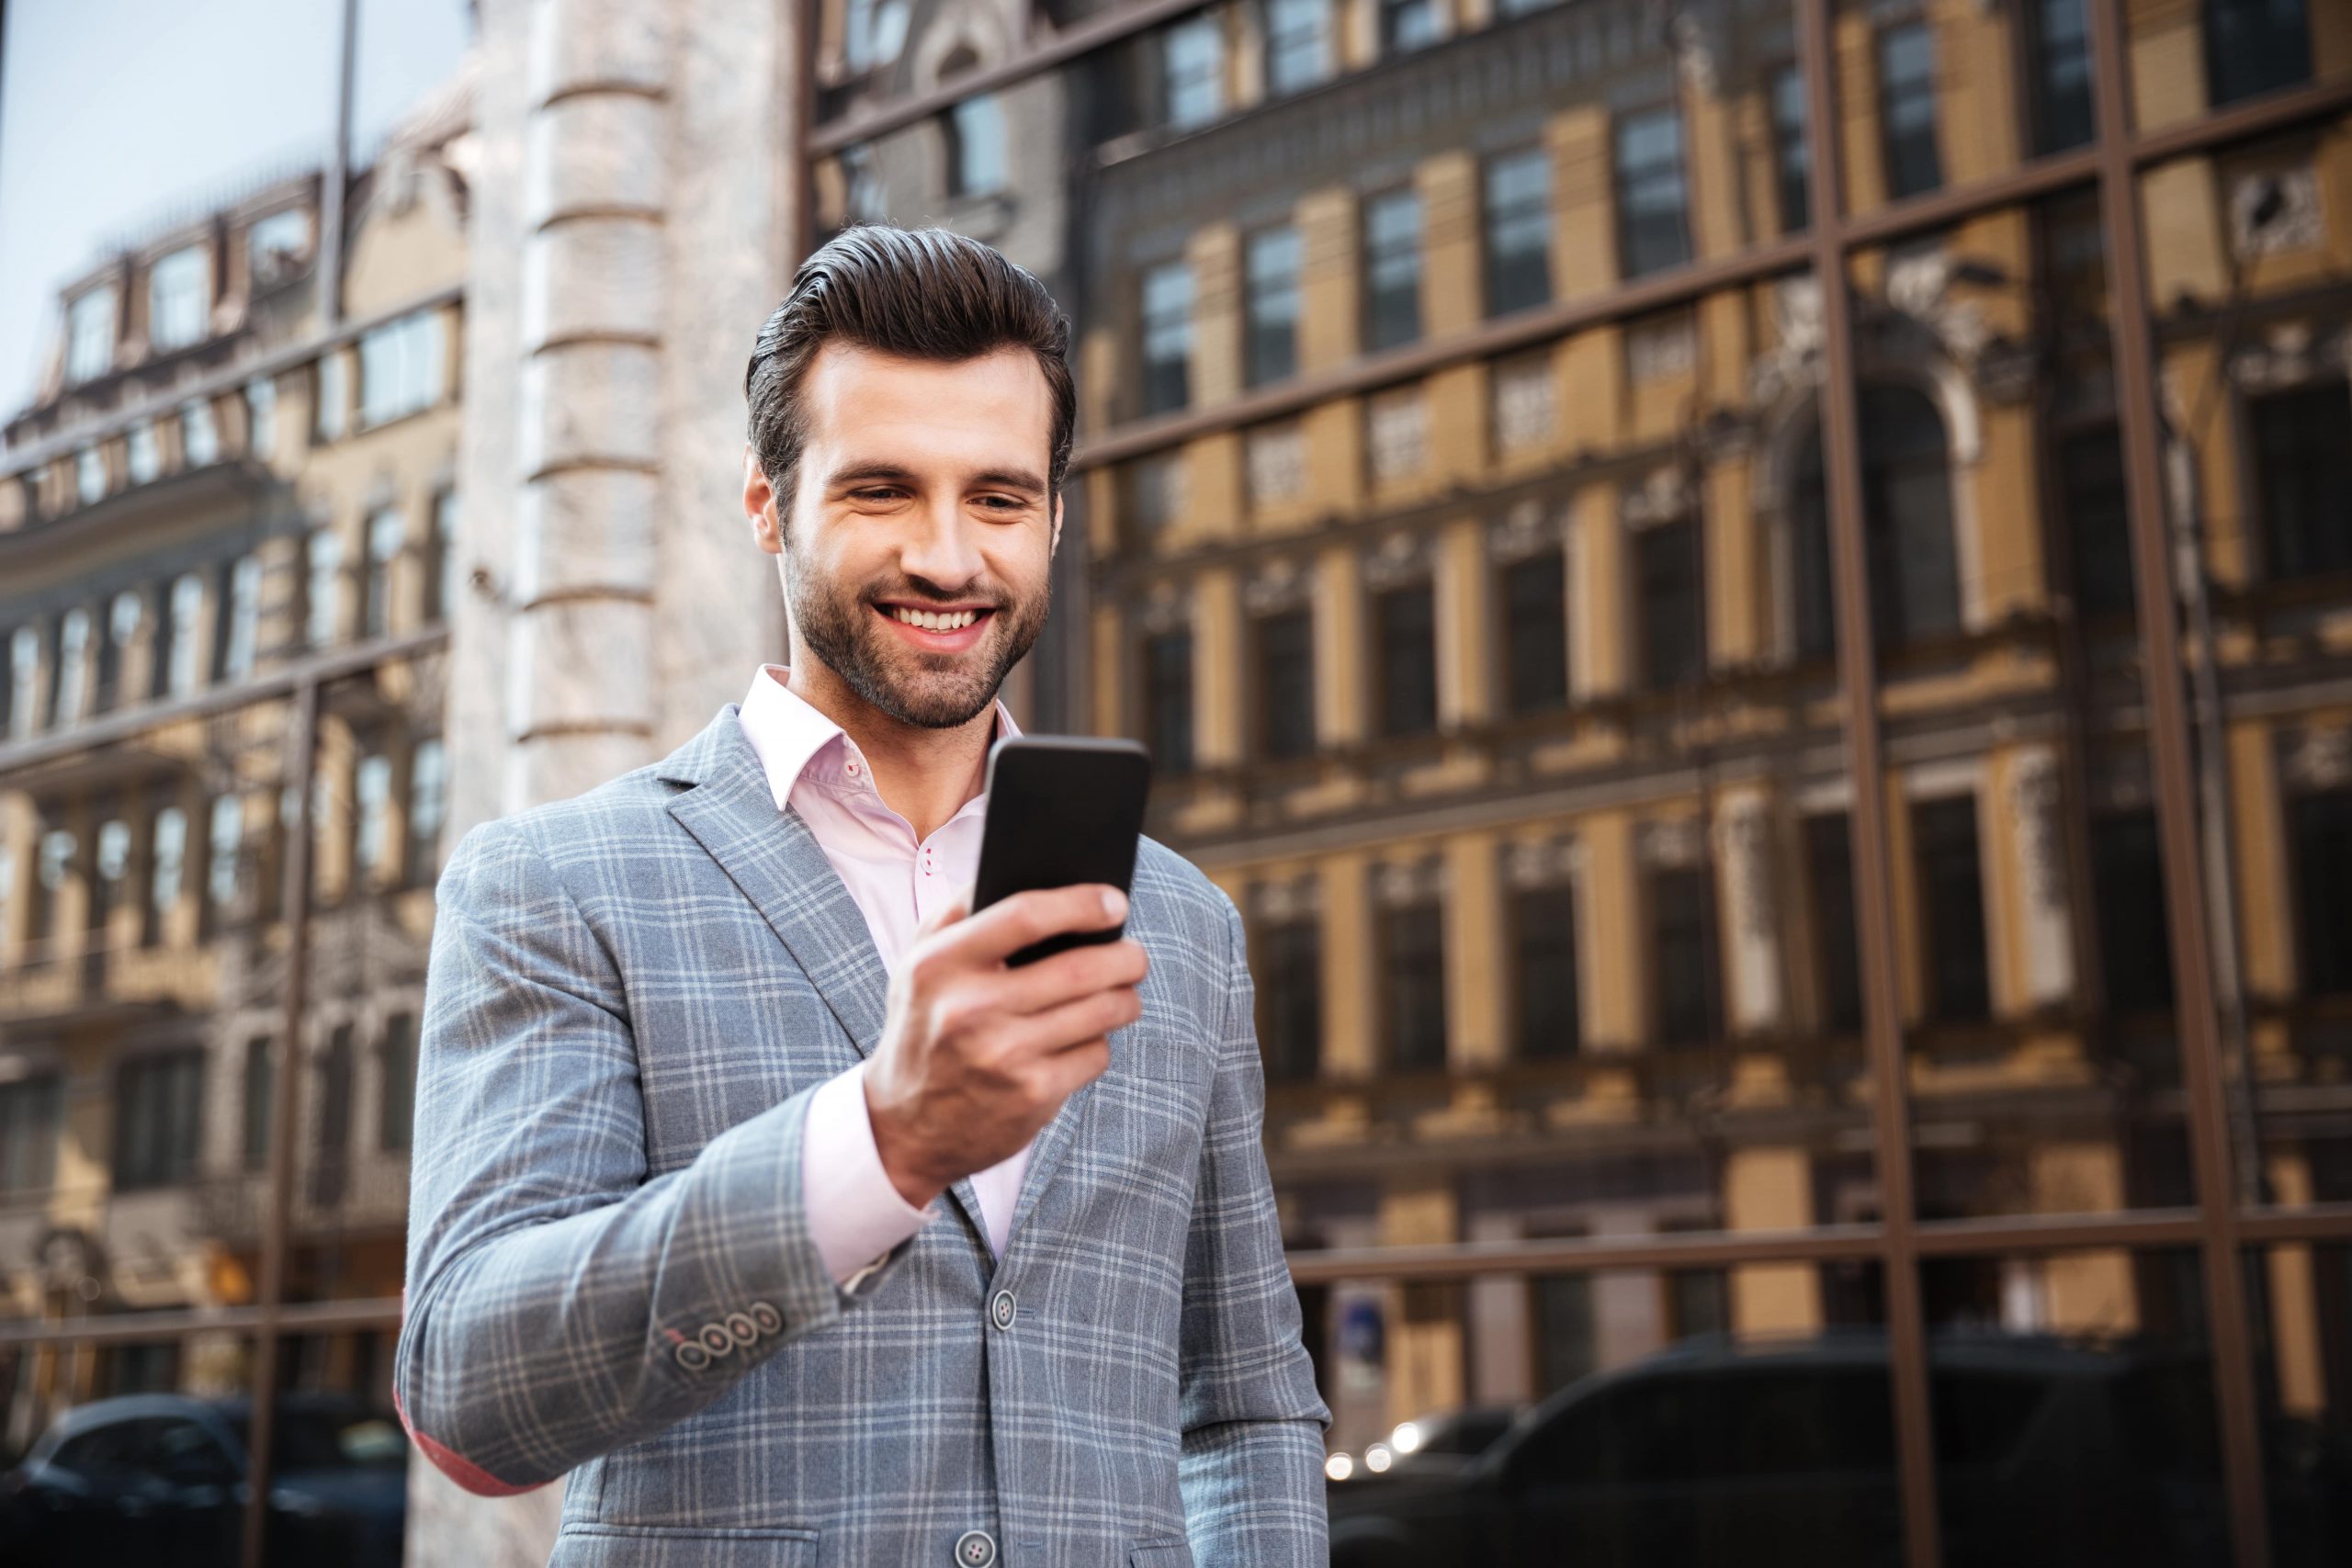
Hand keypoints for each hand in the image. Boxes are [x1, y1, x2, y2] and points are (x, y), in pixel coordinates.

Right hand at [864, 885, 1146, 1208]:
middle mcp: (970, 1010)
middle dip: (1125, 957)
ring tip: (1123, 993)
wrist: (904, 1127)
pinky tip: (1083, 1040)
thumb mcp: (918, 964)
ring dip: (1125, 998)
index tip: (1114, 902)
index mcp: (940, 965)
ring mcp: (1003, 1057)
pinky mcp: (1032, 1096)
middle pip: (1080, 968)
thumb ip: (960, 910)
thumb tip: (1028, 867)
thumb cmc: (923, 1026)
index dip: (1080, 903)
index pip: (1024, 915)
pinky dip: (1099, 1043)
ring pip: (1101, 1012)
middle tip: (1134, 955)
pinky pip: (1095, 1054)